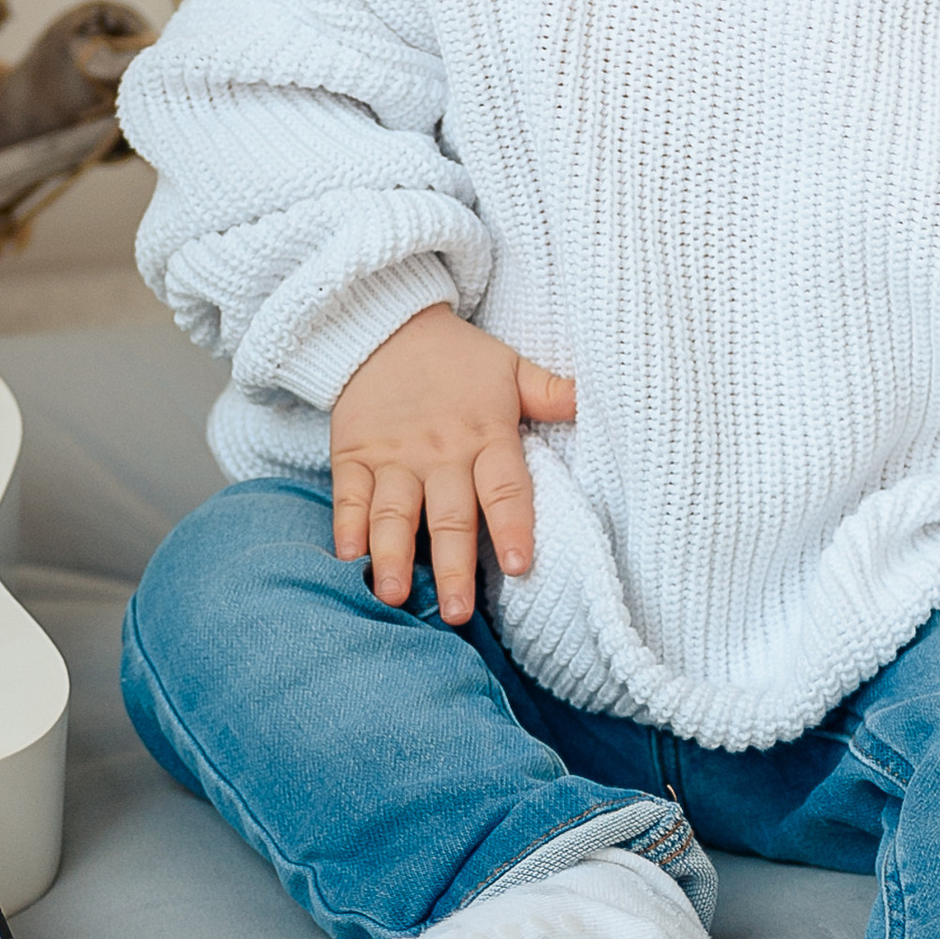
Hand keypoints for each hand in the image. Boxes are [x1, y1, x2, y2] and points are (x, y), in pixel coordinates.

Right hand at [329, 303, 575, 625]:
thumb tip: (593, 397)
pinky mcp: (353, 455)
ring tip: (392, 595)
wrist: (385, 326)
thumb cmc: (457, 358)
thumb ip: (549, 392)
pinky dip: (346, 526)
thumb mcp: (509, 367)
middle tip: (455, 613)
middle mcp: (440, 453)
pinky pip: (349, 495)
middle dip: (453, 565)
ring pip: (394, 513)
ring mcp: (393, 457)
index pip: (504, 487)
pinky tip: (347, 557)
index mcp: (485, 436)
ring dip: (393, 555)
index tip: (518, 566)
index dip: (513, 525)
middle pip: (449, 515)